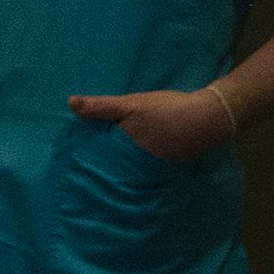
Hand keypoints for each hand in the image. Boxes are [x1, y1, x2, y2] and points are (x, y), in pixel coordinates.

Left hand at [70, 89, 230, 163]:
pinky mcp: (161, 167)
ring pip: (123, 171)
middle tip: (76, 167)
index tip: (65, 162)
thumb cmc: (167, 110)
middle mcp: (134, 166)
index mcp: (123, 152)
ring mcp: (148, 169)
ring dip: (112, 169)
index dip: (80, 162)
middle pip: (108, 170)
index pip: (94, 162)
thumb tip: (70, 103)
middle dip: (95, 169)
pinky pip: (138, 170)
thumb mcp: (133, 104)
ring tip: (96, 166)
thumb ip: (102, 106)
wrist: (208, 118)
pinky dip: (130, 168)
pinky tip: (127, 162)